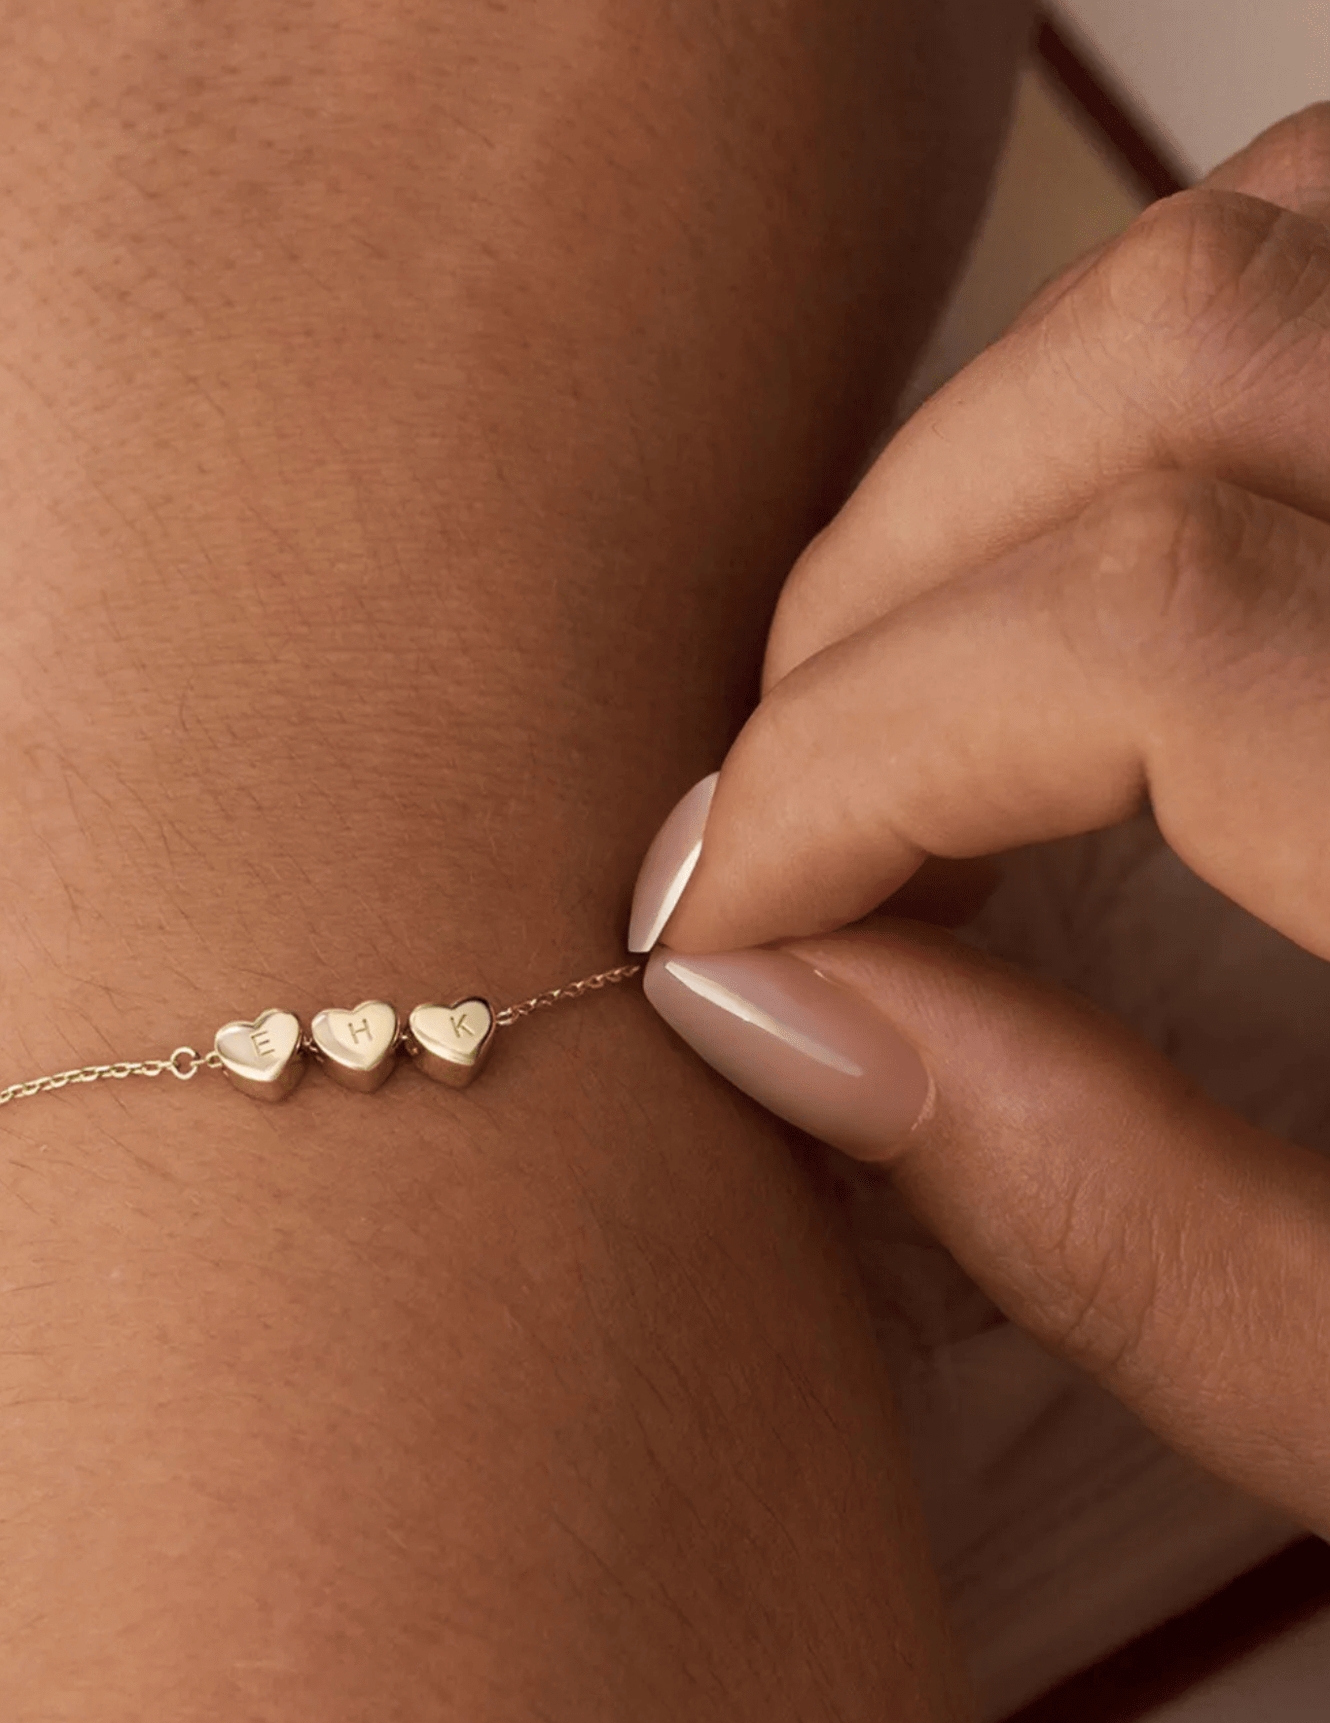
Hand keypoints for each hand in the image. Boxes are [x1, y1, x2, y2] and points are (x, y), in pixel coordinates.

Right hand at [627, 104, 1329, 1535]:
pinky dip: (1151, 368)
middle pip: (1178, 362)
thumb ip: (1102, 1219)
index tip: (716, 918)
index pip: (1144, 637)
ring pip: (1268, 241)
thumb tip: (769, 1010)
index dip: (848, 762)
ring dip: (1005, 455)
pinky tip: (1082, 564)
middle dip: (881, 599)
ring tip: (923, 686)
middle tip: (792, 816)